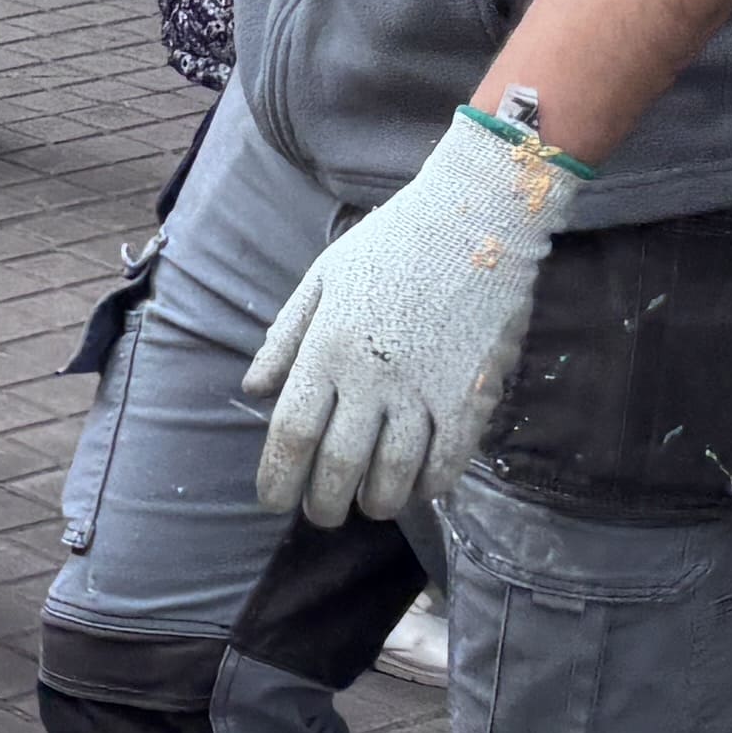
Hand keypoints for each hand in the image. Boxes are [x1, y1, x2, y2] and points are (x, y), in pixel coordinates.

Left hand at [242, 108, 579, 526]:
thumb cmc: (392, 243)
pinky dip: (431, 485)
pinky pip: (450, 460)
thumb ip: (286, 337)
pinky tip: (420, 489)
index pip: (291, 433)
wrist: (477, 218)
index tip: (272, 501)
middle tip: (322, 514)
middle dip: (324, 503)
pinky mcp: (471, 394)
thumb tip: (254, 389)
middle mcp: (371, 377)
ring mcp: (424, 389)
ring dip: (377, 501)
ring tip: (368, 505)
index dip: (278, 477)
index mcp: (327, 349)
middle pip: (339, 466)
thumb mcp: (323, 278)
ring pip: (394, 474)